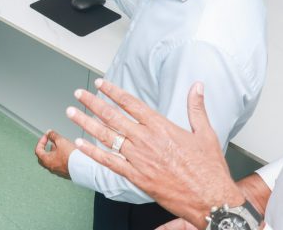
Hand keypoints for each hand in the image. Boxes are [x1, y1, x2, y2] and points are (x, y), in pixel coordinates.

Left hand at [34, 129, 74, 178]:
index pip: (38, 150)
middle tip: (51, 142)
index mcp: (46, 160)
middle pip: (44, 157)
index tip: (46, 136)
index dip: (41, 141)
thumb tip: (49, 133)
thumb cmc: (72, 158)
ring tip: (60, 146)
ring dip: (55, 152)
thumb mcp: (61, 141)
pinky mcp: (66, 173)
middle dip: (47, 148)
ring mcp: (58, 171)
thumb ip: (53, 136)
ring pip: (53, 161)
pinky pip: (60, 164)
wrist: (84, 168)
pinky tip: (68, 153)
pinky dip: (61, 158)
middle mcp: (51, 167)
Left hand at [66, 79, 243, 228]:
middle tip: (79, 94)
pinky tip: (80, 144)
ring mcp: (139, 159)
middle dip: (93, 103)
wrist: (211, 199)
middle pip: (113, 116)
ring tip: (72, 113)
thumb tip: (197, 86)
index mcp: (161, 127)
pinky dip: (93, 153)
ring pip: (107, 137)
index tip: (99, 84)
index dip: (112, 92)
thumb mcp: (205, 133)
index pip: (130, 103)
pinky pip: (109, 162)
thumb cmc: (208, 169)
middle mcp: (146, 140)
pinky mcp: (137, 177)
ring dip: (86, 123)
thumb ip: (196, 108)